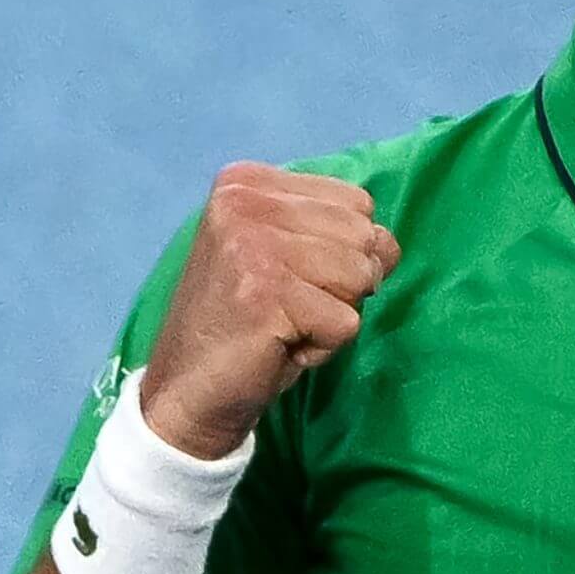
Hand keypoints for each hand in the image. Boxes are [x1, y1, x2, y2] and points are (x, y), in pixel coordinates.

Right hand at [135, 162, 399, 458]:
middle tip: (286, 308)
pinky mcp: (265, 292)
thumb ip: (337, 233)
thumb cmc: (244, 325)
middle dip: (342, 286)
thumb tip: (388, 245)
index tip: (287, 280)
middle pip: (364, 237)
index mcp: (248, 182)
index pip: (357, 202)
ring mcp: (252, 244)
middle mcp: (245, 201)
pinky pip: (347, 322)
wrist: (185, 391)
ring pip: (361, 277)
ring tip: (282, 325)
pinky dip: (322, 347)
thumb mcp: (288, 257)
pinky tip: (277, 347)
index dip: (344, 252)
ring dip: (332, 316)